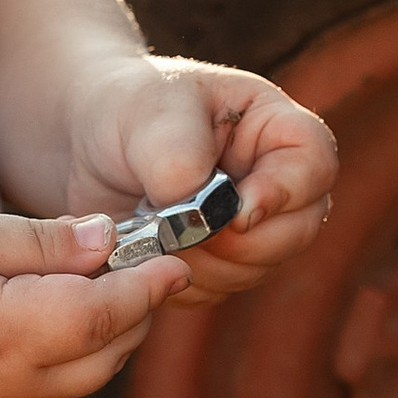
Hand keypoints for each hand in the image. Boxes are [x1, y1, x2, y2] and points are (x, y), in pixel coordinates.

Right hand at [0, 208, 187, 397]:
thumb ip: (41, 241)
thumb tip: (109, 240)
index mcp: (13, 333)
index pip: (111, 312)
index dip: (151, 282)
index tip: (176, 252)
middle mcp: (19, 384)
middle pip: (113, 350)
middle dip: (140, 305)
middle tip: (144, 255)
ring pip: (92, 374)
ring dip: (114, 332)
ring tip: (111, 279)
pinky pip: (61, 387)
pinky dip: (84, 352)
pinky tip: (69, 313)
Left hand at [66, 60, 337, 304]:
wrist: (81, 141)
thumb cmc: (125, 108)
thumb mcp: (149, 113)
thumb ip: (181, 158)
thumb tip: (201, 219)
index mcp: (272, 126)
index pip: (316, 163)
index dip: (286, 193)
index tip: (236, 211)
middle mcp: (274, 177)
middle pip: (299, 229)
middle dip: (239, 241)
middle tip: (180, 228)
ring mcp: (251, 225)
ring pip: (258, 268)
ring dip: (203, 262)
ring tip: (151, 227)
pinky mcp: (219, 261)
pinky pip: (218, 289)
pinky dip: (180, 278)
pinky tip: (147, 248)